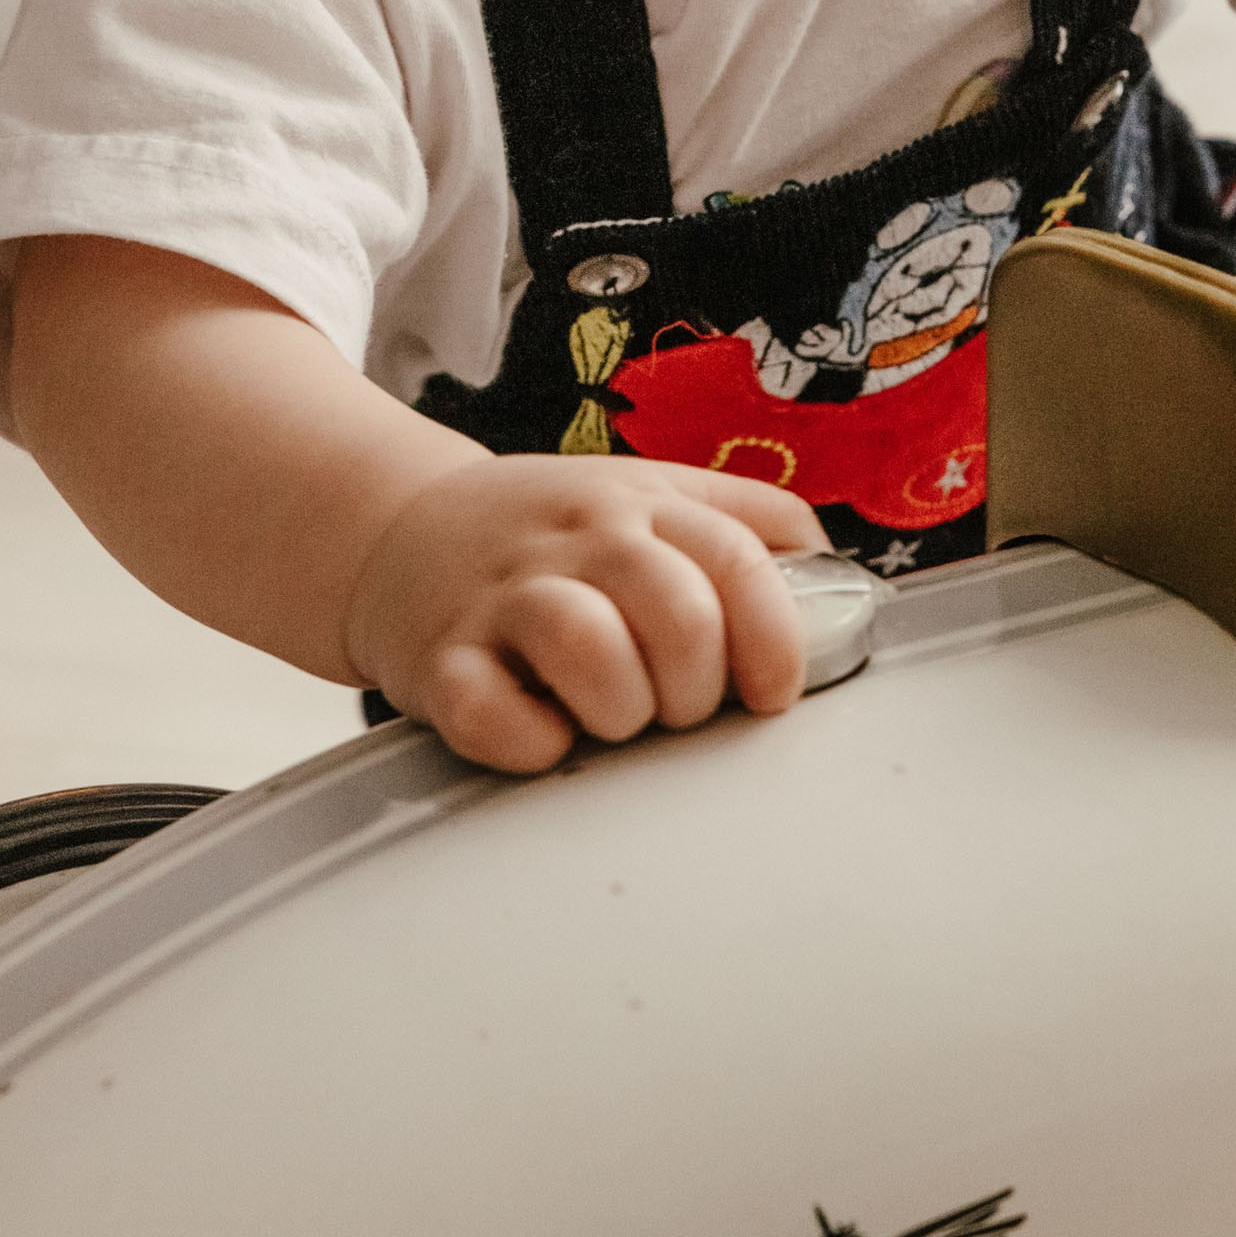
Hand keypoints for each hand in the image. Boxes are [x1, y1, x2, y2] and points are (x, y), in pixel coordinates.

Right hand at [346, 455, 826, 772]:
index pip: (736, 558)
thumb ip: (747, 520)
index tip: (776, 693)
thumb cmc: (550, 532)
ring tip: (613, 716)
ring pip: (590, 651)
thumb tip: (837, 572)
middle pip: (678, 613)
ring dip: (621, 710)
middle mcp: (576, 544)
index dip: (776, 636)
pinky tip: (542, 732)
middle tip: (676, 705)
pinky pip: (492, 716)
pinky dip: (531, 743)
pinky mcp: (439, 661)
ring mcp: (504, 599)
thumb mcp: (650, 494)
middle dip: (697, 687)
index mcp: (639, 505)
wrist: (398, 528)